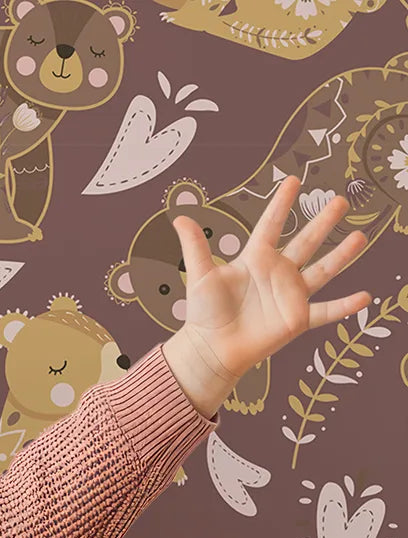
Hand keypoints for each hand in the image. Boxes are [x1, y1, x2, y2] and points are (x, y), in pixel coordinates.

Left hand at [171, 173, 370, 386]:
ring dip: (342, 255)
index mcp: (255, 258)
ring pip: (323, 270)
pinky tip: (366, 296)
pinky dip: (345, 306)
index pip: (271, 224)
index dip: (281, 203)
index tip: (294, 180)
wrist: (210, 348)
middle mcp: (277, 273)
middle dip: (322, 222)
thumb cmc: (204, 313)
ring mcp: (290, 295)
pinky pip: (326, 311)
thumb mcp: (199, 276)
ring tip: (360, 236)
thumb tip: (179, 216)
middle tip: (340, 200)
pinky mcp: (297, 319)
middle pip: (305, 241)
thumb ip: (195, 246)